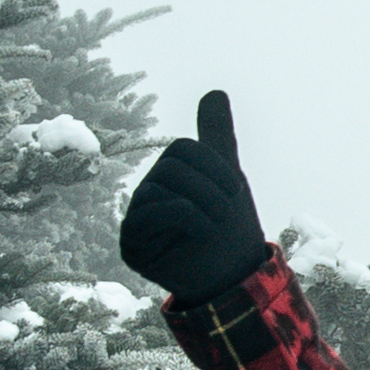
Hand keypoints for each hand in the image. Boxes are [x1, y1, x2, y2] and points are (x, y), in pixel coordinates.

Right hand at [115, 87, 268, 304]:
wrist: (237, 278)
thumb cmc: (233, 229)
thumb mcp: (228, 175)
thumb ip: (217, 136)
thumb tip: (215, 91)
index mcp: (165, 178)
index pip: (182, 149)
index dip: (215, 166)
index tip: (233, 191)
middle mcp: (145, 195)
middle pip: (172, 165)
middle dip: (211, 187)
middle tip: (225, 212)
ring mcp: (135, 221)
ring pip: (163, 186)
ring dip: (204, 204)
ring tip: (215, 226)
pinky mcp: (131, 246)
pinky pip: (153, 212)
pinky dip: (189, 218)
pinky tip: (202, 235)